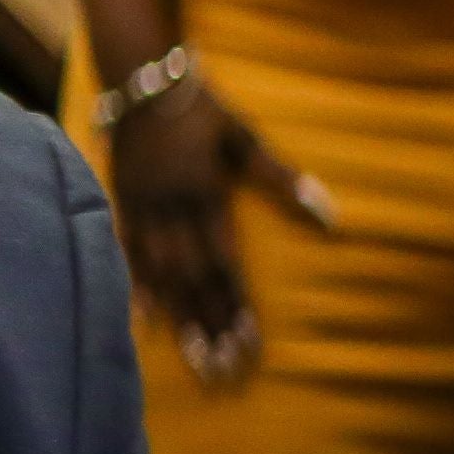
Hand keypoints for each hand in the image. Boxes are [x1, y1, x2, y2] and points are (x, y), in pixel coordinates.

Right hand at [109, 75, 334, 384]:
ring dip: (180, 321)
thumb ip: (284, 180)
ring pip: (161, 278)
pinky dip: (138, 292)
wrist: (142, 83)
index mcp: (204, 198)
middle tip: (223, 370)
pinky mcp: (123, 208)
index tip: (250, 343)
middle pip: (192, 282)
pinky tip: (145, 323)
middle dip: (210, 326)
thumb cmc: (203, 111)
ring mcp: (142, 214)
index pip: (224, 265)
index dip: (237, 305)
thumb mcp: (246, 139)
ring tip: (194, 358)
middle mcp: (171, 214)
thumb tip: (330, 216)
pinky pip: (129, 259)